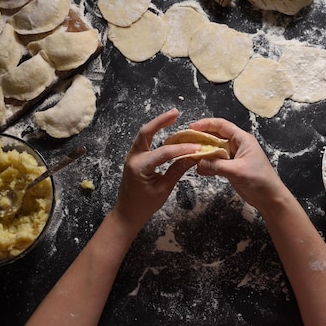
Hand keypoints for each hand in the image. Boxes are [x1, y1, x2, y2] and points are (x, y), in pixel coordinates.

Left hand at [113, 108, 198, 231]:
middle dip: (161, 121)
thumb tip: (193, 157)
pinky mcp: (134, 158)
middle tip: (176, 112)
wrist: (127, 213)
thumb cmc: (144, 205)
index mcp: (140, 167)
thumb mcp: (164, 189)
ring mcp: (132, 156)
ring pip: (144, 135)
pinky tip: (165, 131)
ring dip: (157, 125)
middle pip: (146, 132)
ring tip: (172, 117)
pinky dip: (154, 134)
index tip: (197, 147)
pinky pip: (144, 142)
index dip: (183, 149)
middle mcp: (133, 158)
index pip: (164, 152)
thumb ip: (177, 170)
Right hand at [189, 118, 287, 213]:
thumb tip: (198, 162)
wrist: (269, 198)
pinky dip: (206, 164)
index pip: (222, 125)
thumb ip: (217, 166)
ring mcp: (233, 157)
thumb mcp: (237, 171)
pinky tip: (198, 169)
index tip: (192, 127)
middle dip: (201, 138)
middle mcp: (237, 145)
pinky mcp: (230, 167)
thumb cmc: (260, 180)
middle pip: (215, 136)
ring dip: (202, 152)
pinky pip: (215, 162)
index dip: (206, 124)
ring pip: (214, 150)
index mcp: (242, 139)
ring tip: (188, 154)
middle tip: (186, 140)